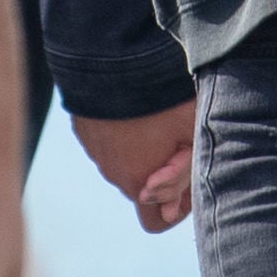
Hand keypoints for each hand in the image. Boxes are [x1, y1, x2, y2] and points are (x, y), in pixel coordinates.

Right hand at [73, 103, 196, 232]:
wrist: (110, 56)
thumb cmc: (162, 98)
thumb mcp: (191, 134)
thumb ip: (186, 176)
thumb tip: (172, 209)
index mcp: (139, 185)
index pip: (158, 220)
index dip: (179, 204)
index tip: (189, 173)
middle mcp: (113, 174)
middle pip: (143, 187)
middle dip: (162, 171)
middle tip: (178, 137)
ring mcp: (95, 150)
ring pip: (125, 162)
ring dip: (142, 149)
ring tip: (158, 114)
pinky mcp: (85, 127)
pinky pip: (108, 139)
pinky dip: (124, 129)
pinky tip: (138, 104)